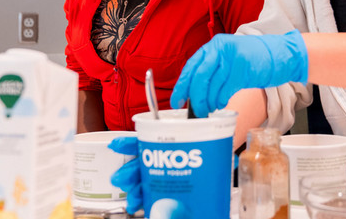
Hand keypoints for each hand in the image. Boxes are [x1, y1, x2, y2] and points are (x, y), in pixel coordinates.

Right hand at [108, 135, 234, 217]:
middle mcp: (163, 156)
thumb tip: (229, 160)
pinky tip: (139, 205)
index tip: (116, 146)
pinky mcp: (166, 188)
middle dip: (129, 172)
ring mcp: (163, 172)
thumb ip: (218, 149)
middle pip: (141, 163)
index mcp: (169, 140)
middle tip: (121, 179)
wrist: (220, 156)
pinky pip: (151, 193)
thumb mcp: (215, 142)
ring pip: (143, 179)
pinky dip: (144, 200)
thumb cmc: (213, 146)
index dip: (129, 143)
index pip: (144, 140)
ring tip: (132, 198)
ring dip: (134, 188)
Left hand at [171, 31, 307, 117]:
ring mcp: (232, 58)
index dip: (182, 86)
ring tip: (209, 109)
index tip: (177, 101)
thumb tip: (194, 92)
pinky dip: (221, 100)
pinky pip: (226, 90)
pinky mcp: (243, 69)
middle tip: (194, 111)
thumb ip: (213, 68)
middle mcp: (221, 49)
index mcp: (214, 45)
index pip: (191, 67)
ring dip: (208, 102)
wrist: (281, 53)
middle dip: (194, 97)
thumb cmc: (255, 58)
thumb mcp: (229, 57)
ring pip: (212, 86)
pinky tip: (221, 103)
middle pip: (199, 77)